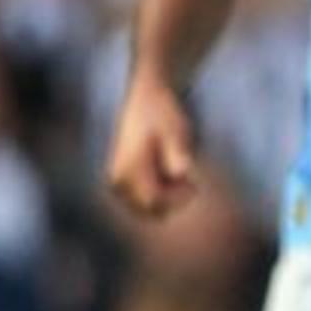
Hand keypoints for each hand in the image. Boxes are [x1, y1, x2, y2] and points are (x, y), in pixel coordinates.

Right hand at [106, 79, 203, 220]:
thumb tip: (181, 172)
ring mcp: (117, 183)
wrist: (146, 99)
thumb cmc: (163, 114)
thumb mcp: (176, 130)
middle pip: (151, 211)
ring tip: (176, 172)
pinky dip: (162, 193)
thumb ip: (177, 151)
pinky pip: (146, 202)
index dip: (178, 200)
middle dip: (173, 200)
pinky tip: (168, 173)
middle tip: (187, 178)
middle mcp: (117, 181)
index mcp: (127, 170)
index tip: (194, 184)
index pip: (154, 203)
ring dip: (168, 197)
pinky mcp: (122, 183)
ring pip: (149, 209)